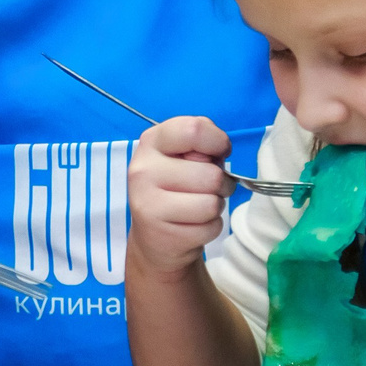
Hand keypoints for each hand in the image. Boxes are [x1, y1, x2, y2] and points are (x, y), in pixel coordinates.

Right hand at [126, 116, 231, 270]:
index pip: (194, 130)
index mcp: (151, 142)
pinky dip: (210, 227)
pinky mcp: (161, 235)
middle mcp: (143, 170)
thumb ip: (201, 144)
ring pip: (212, 203)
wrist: (153, 235)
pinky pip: (210, 228)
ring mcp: (148, 204)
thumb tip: (218, 153)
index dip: (218, 142)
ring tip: (200, 206)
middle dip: (222, 183)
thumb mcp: (182, 155)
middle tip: (207, 187)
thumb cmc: (176, 187)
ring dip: (216, 206)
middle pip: (212, 175)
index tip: (219, 152)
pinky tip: (193, 224)